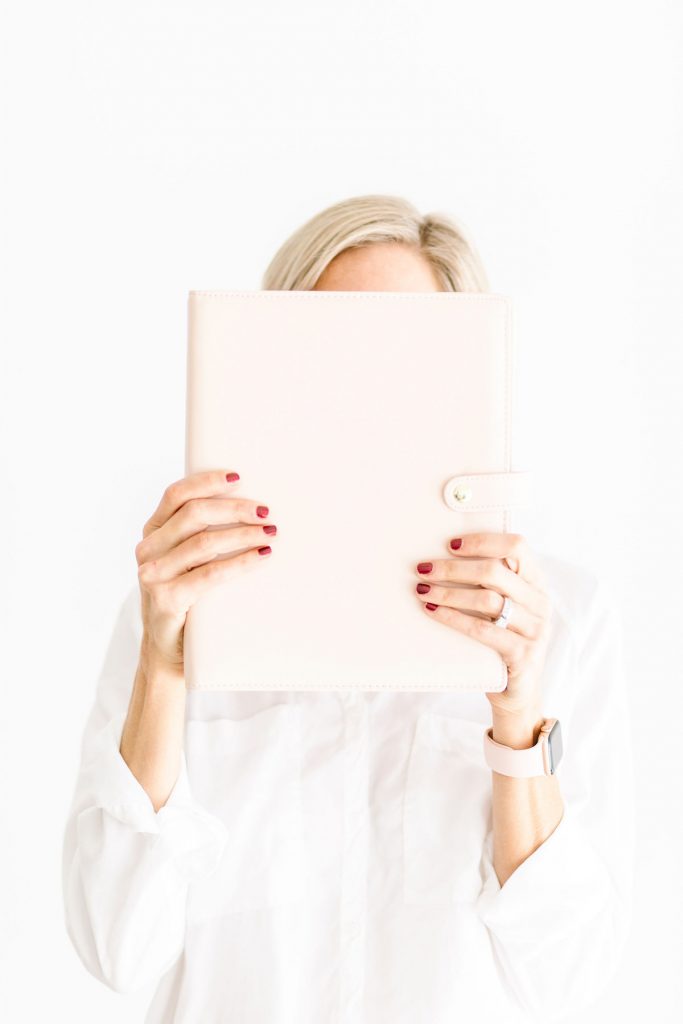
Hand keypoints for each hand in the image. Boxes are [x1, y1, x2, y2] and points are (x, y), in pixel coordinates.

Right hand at [135, 468, 276, 671]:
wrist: (168, 653)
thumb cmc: (186, 601)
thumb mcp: (184, 563)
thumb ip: (198, 536)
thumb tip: (247, 508)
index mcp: (152, 533)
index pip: (175, 496)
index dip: (206, 482)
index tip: (238, 476)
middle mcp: (147, 550)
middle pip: (193, 514)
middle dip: (234, 509)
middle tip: (266, 512)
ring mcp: (153, 575)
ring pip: (204, 542)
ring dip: (243, 534)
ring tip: (270, 533)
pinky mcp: (167, 600)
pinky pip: (210, 573)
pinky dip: (241, 562)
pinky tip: (261, 557)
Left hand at [414, 532, 552, 718]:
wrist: (518, 691)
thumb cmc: (501, 640)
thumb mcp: (502, 607)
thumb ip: (489, 583)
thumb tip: (442, 556)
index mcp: (537, 583)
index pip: (517, 547)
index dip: (484, 541)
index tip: (450, 544)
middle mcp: (540, 603)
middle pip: (496, 572)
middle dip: (454, 568)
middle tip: (424, 568)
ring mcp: (535, 630)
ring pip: (487, 600)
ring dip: (450, 592)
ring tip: (423, 590)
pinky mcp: (522, 654)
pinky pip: (482, 630)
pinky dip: (453, 618)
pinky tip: (433, 611)